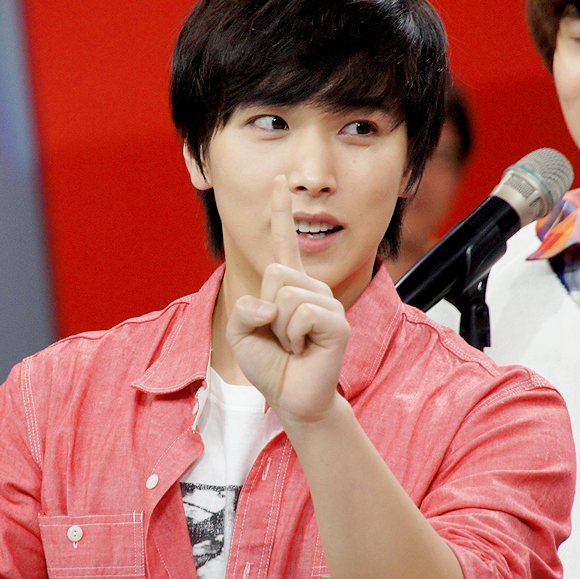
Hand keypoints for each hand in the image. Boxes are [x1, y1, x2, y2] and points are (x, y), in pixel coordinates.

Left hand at [227, 176, 349, 424]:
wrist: (294, 397)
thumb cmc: (271, 365)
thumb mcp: (241, 333)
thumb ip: (242, 309)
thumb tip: (272, 303)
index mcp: (290, 286)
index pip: (284, 242)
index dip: (280, 212)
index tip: (278, 181)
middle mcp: (312, 288)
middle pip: (275, 273)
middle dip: (266, 311)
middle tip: (281, 338)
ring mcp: (327, 303)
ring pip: (286, 295)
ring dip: (279, 329)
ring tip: (294, 346)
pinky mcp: (337, 322)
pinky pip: (301, 315)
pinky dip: (293, 337)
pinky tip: (305, 350)